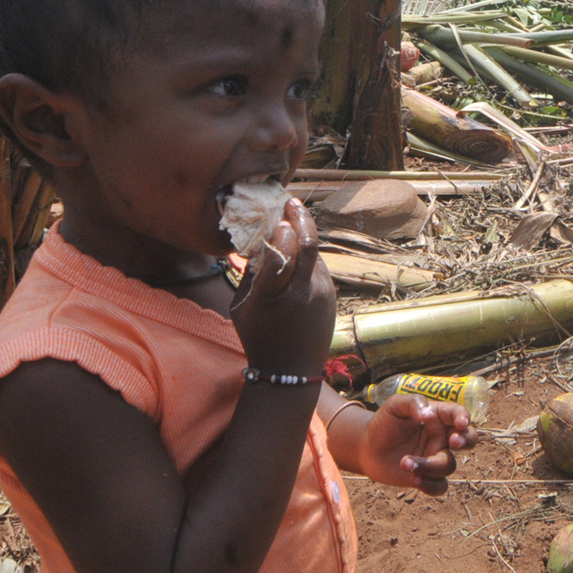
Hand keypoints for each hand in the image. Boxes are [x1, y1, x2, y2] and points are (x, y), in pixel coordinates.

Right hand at [230, 198, 335, 378]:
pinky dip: (308, 254)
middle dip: (301, 218)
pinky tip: (298, 248)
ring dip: (305, 234)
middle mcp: (301, 293)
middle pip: (309, 246)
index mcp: (272, 298)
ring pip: (315, 253)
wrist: (291, 370)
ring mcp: (321, 294)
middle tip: (291, 202)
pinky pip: (319, 266)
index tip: (279, 220)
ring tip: (293, 218)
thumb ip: (251, 273)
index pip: (281, 258)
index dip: (282, 235)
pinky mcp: (332, 294)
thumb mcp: (241, 307)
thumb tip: (259, 240)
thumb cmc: (258, 336)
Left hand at [358, 394, 478, 495]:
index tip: (461, 423)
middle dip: (466, 440)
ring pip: (448, 465)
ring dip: (430, 465)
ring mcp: (436, 457)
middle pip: (468, 439)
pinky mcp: (427, 476)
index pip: (457, 414)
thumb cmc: (384, 422)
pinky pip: (440, 486)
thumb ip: (413, 403)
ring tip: (405, 463)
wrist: (367, 447)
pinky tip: (415, 479)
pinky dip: (430, 485)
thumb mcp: (395, 405)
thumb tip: (428, 415)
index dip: (463, 417)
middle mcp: (441, 437)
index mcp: (438, 416)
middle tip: (454, 442)